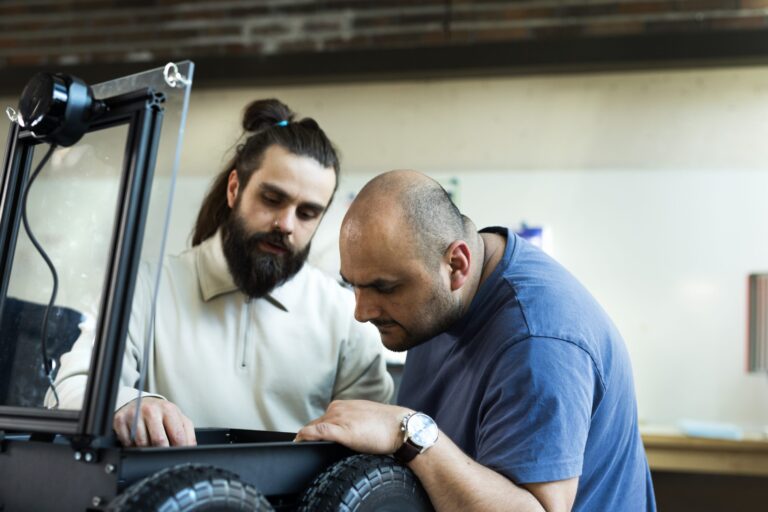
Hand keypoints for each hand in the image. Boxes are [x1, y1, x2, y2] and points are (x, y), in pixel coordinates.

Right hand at [113, 396, 196, 446]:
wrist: (140, 403)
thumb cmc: (161, 413)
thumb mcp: (177, 418)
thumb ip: (187, 433)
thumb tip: (190, 449)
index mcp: (169, 409)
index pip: (177, 436)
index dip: (179, 449)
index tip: (178, 454)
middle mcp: (151, 410)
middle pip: (159, 441)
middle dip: (162, 451)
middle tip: (162, 452)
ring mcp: (135, 414)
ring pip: (142, 444)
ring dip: (146, 449)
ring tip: (149, 443)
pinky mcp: (120, 420)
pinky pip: (127, 442)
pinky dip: (132, 446)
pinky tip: (136, 440)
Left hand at [296, 399, 411, 453]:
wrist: (400, 427)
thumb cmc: (386, 426)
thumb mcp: (363, 419)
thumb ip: (350, 423)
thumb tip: (343, 435)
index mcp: (342, 405)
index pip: (321, 420)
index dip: (312, 433)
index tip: (308, 442)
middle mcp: (338, 409)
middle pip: (314, 424)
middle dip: (307, 437)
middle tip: (303, 449)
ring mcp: (339, 418)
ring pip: (313, 428)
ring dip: (305, 438)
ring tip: (299, 449)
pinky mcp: (341, 431)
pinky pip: (317, 432)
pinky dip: (305, 436)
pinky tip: (299, 442)